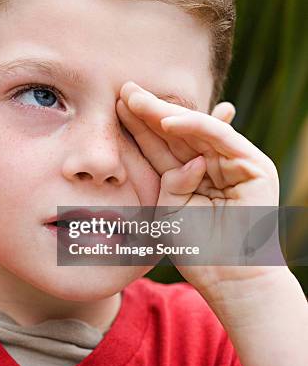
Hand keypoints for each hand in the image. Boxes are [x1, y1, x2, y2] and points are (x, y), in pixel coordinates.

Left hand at [117, 81, 280, 290]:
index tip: (113, 106)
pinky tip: (166, 119)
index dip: (137, 126)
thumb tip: (184, 158)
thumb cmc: (195, 248)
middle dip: (148, 111)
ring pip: (194, 129)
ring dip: (164, 112)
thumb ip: (168, 180)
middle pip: (174, 132)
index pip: (159, 144)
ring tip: (135, 98)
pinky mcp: (252, 166)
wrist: (225, 276)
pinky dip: (195, 127)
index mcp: (186, 173)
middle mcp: (209, 164)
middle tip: (123, 89)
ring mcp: (233, 162)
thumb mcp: (168, 208)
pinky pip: (219, 138)